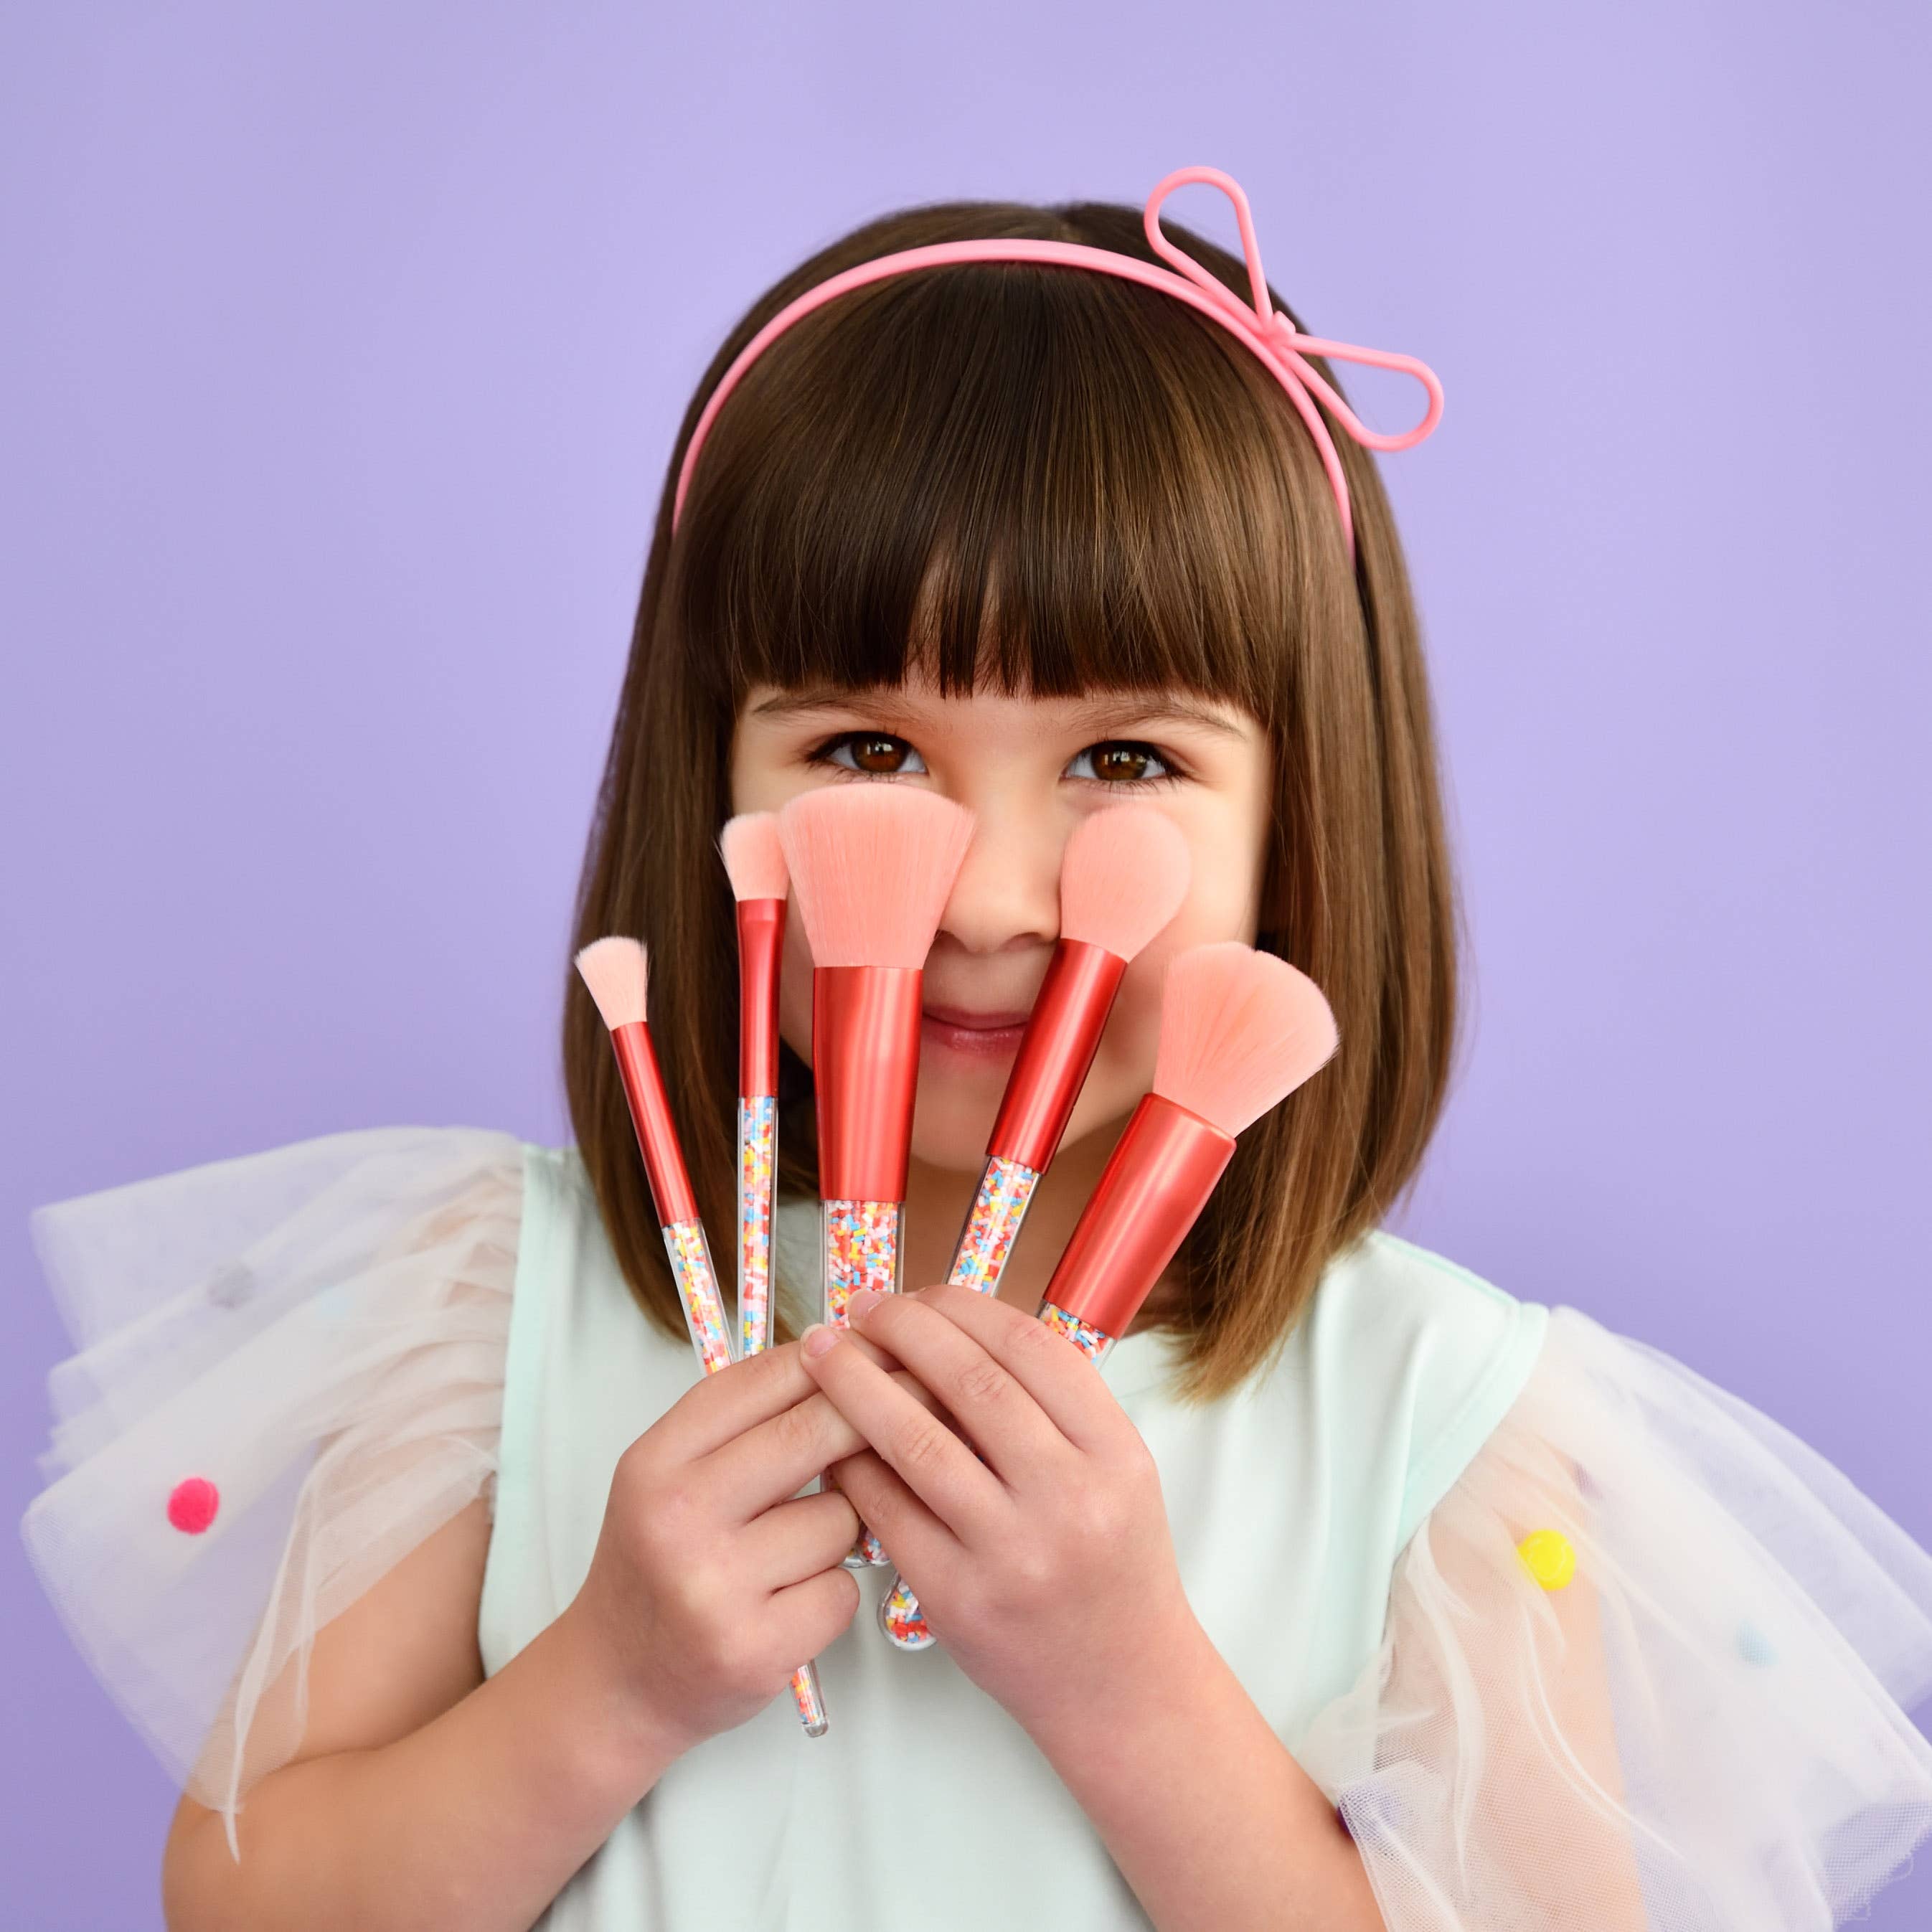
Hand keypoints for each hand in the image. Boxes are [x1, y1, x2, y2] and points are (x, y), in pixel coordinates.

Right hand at [565, 1329, 939, 1754]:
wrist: (617, 1683)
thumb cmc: (660, 1563)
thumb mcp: (670, 1475)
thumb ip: (742, 1419)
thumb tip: (846, 1352)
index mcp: (655, 1461)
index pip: (764, 1380)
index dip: (838, 1356)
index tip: (884, 1345)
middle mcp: (677, 1518)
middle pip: (812, 1433)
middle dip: (876, 1412)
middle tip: (919, 1398)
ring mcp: (715, 1588)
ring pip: (841, 1517)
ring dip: (843, 1527)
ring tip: (795, 1552)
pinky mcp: (755, 1650)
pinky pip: (842, 1590)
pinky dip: (832, 1593)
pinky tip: (792, 1605)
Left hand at [797, 1282, 1199, 1741]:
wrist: (1123, 1684)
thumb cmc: (1111, 1562)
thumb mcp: (1114, 1472)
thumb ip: (1052, 1406)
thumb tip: (950, 1328)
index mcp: (1115, 1453)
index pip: (1028, 1347)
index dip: (961, 1307)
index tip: (917, 1294)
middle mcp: (1070, 1498)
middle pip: (969, 1382)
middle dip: (902, 1330)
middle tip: (860, 1308)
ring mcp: (1012, 1553)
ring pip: (916, 1442)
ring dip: (856, 1385)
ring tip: (822, 1353)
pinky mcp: (958, 1599)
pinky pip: (888, 1511)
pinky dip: (853, 1464)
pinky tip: (828, 1436)